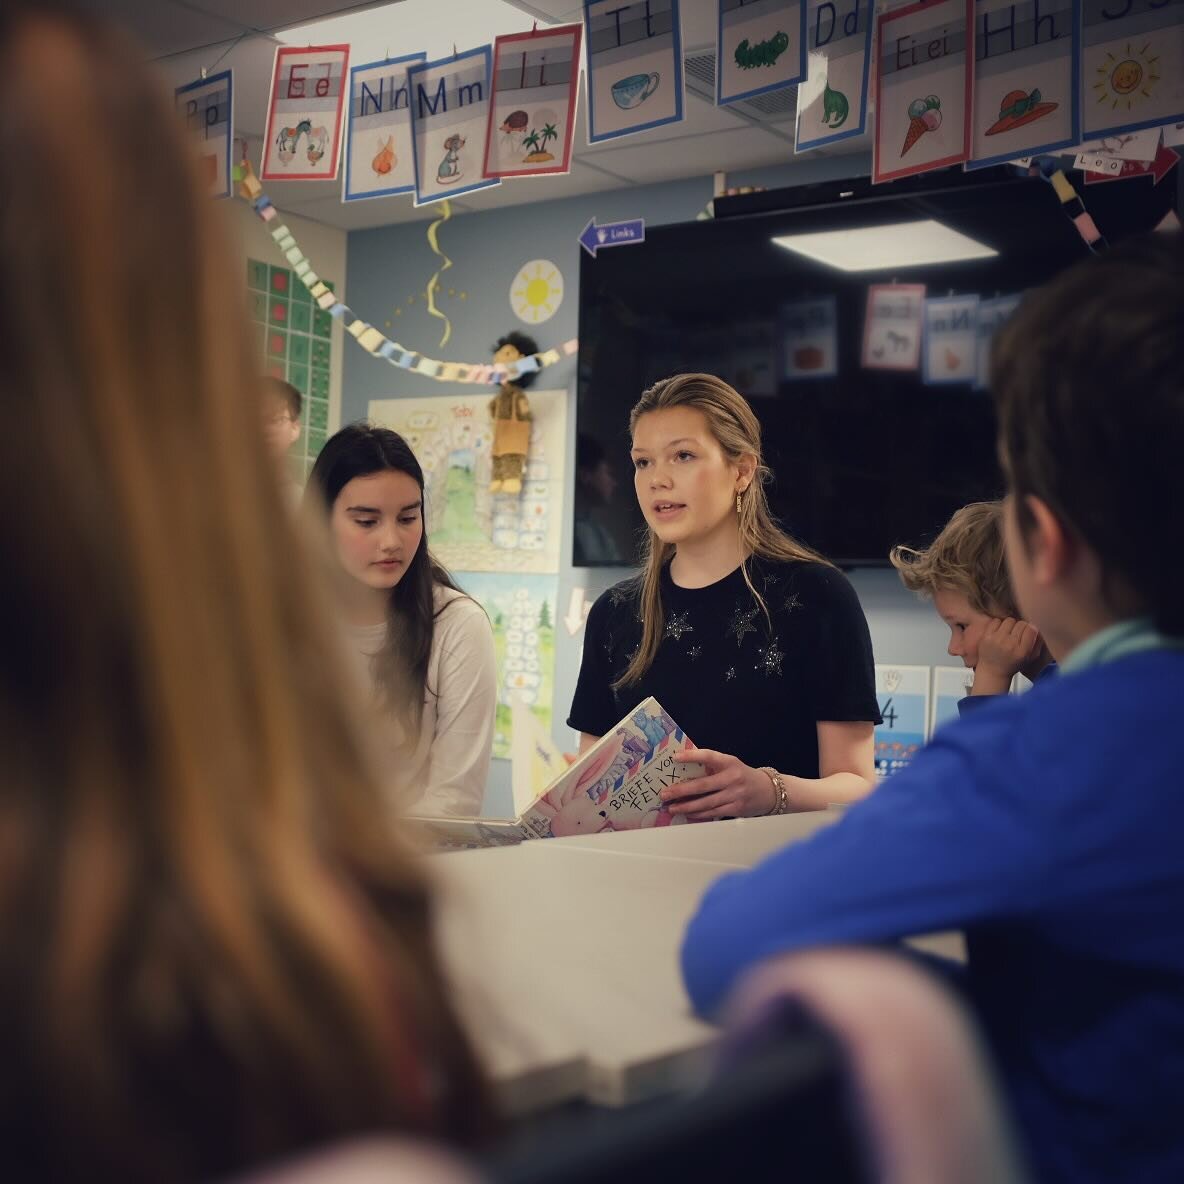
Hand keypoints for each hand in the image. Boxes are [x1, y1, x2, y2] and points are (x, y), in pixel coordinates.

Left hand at [662, 748, 776, 820]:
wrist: (768, 791)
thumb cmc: (743, 775)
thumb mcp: (731, 765)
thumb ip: (712, 766)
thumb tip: (684, 768)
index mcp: (729, 762)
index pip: (708, 756)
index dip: (692, 756)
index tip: (675, 757)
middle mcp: (732, 778)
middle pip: (702, 785)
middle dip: (681, 790)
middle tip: (665, 794)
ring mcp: (735, 795)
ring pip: (706, 802)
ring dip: (686, 806)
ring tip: (672, 807)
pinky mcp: (736, 809)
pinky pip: (713, 812)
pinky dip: (699, 814)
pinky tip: (688, 814)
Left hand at [973, 617, 1041, 694]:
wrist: (992, 671)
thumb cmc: (1011, 665)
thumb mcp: (1030, 658)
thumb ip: (1037, 643)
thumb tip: (1037, 627)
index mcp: (1022, 651)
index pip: (1031, 629)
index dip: (1031, 629)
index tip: (1028, 632)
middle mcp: (1010, 645)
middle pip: (1021, 623)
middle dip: (1021, 627)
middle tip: (1017, 634)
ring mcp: (997, 640)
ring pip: (1009, 620)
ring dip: (1010, 625)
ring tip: (1008, 633)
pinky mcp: (986, 636)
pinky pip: (996, 621)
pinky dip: (999, 624)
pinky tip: (999, 632)